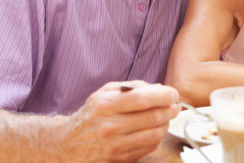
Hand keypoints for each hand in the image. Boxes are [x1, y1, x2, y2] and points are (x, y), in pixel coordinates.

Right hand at [63, 81, 180, 161]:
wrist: (68, 144)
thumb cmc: (91, 115)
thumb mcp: (105, 93)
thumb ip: (132, 87)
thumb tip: (158, 89)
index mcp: (107, 106)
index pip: (142, 99)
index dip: (163, 95)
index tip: (172, 93)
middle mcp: (111, 127)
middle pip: (153, 117)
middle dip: (171, 109)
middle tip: (175, 105)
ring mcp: (116, 146)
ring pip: (155, 134)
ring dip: (167, 124)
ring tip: (166, 116)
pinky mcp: (121, 159)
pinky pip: (150, 147)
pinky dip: (158, 136)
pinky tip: (155, 129)